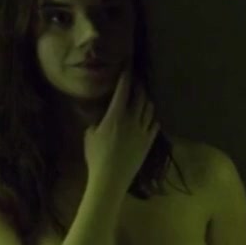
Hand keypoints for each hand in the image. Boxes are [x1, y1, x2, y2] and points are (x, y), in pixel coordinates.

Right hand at [82, 66, 159, 193]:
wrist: (110, 178)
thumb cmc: (95, 156)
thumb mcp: (90, 134)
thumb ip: (97, 120)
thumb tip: (101, 113)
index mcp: (116, 115)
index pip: (124, 90)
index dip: (126, 76)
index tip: (128, 66)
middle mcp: (132, 120)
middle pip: (141, 96)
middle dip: (139, 86)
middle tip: (137, 81)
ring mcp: (143, 131)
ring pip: (150, 108)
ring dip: (147, 100)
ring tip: (143, 97)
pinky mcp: (149, 142)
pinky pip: (155, 124)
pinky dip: (152, 117)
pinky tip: (150, 116)